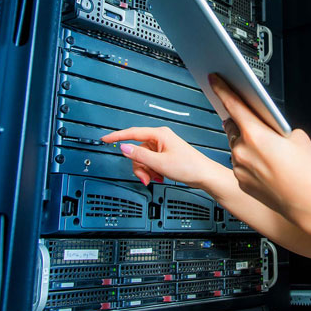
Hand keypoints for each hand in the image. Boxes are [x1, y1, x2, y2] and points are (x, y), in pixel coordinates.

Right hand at [102, 126, 223, 187]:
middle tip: (146, 177)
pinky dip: (151, 171)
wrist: (204, 175)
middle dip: (139, 166)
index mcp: (159, 134)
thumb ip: (140, 155)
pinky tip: (159, 176)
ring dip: (146, 170)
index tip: (106, 138)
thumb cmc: (189, 166)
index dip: (117, 137)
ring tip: (155, 177)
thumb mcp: (160, 163)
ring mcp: (162, 147)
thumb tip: (124, 148)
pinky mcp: (165, 155)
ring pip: (142, 158)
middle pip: (137, 150)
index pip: (132, 133)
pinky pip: (150, 162)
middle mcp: (160, 138)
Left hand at [210, 74, 310, 219]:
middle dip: (239, 122)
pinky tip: (264, 167)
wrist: (306, 201)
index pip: (233, 104)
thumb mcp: (297, 136)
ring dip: (244, 144)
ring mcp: (239, 167)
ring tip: (266, 151)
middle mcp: (242, 149)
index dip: (221, 89)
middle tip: (252, 122)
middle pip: (232, 126)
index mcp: (255, 133)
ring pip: (235, 147)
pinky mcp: (240, 181)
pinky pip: (239, 165)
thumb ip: (277, 127)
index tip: (214, 80)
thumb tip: (270, 128)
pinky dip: (247, 162)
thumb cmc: (304, 170)